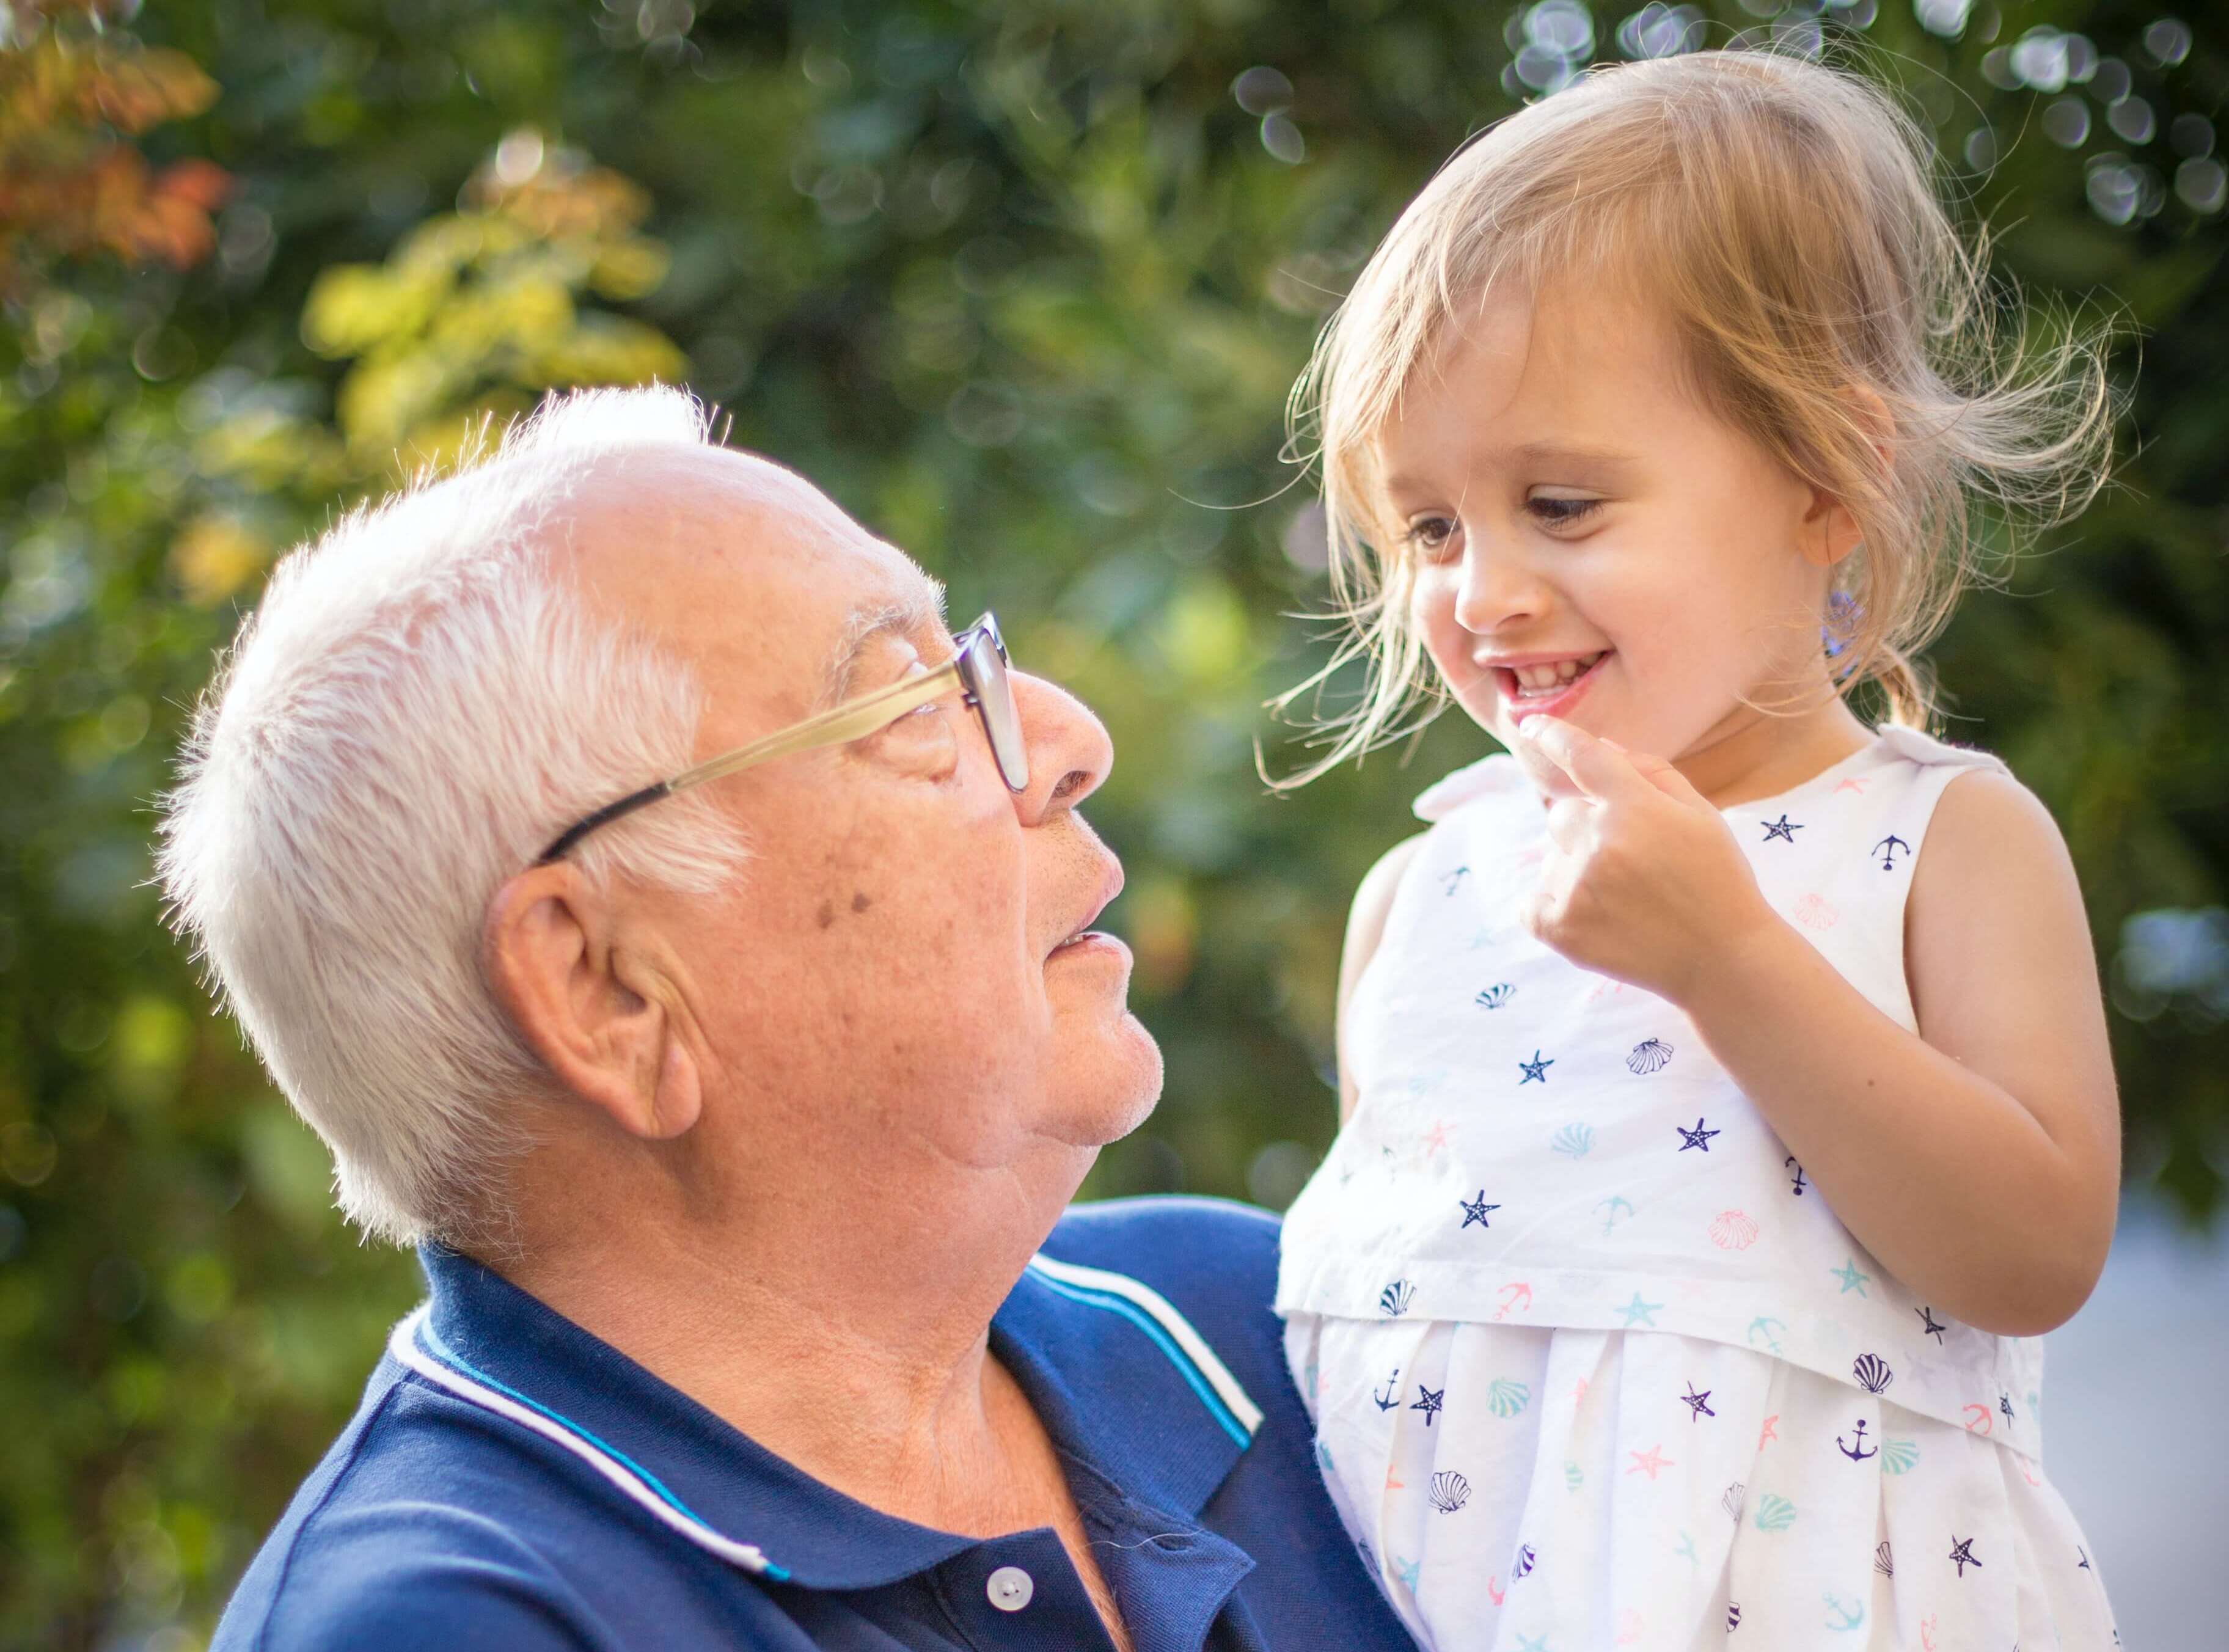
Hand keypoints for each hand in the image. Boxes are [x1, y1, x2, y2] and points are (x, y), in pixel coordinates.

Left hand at [1512, 717, 1781, 1004]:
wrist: (1723, 960)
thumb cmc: (1717, 880)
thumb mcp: (1702, 814)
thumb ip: (1650, 772)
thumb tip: (1599, 745)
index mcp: (1636, 807)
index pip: (1582, 756)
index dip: (1553, 735)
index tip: (1531, 724)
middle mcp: (1600, 843)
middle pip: (1562, 813)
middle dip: (1587, 827)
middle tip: (1631, 860)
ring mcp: (1577, 887)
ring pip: (1551, 858)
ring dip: (1575, 869)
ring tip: (1625, 898)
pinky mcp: (1561, 929)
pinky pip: (1532, 903)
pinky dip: (1553, 907)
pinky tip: (1594, 917)